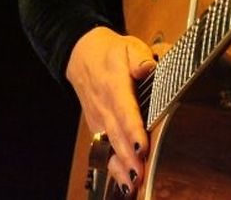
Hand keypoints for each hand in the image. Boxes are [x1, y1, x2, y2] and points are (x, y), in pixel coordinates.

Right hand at [66, 26, 156, 195]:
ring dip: (121, 167)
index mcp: (113, 85)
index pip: (124, 109)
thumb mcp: (128, 45)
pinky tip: (125, 184)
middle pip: (116, 134)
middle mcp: (103, 106)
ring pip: (109, 146)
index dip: (133, 129)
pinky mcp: (97, 128)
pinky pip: (105, 150)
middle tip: (141, 174)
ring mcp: (98, 119)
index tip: (142, 145)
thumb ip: (140, 57)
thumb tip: (149, 67)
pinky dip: (114, 169)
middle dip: (128, 156)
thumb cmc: (110, 52)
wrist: (81, 55)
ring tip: (133, 184)